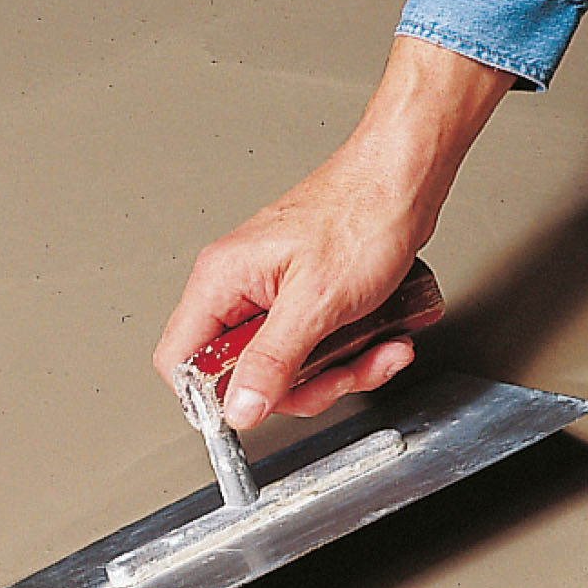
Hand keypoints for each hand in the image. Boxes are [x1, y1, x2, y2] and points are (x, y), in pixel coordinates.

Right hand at [153, 37, 513, 429]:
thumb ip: (273, 361)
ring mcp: (270, 293)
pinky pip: (313, 347)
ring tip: (373, 350)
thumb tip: (238, 409)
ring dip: (337, 370)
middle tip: (335, 374)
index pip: (182, 360)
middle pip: (242, 373)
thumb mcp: (316, 303)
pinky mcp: (302, 297)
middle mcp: (238, 287)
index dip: (214, 396)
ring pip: (286, 366)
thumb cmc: (363, 213)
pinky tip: (380, 338)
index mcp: (221, 281)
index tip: (258, 408)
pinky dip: (350, 352)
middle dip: (302, 385)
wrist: (406, 178)